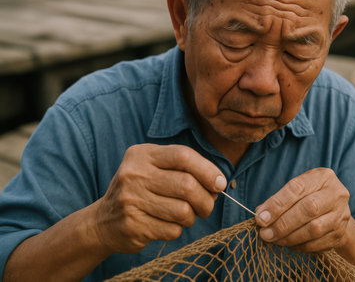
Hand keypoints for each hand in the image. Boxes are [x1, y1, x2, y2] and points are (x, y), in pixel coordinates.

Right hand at [92, 144, 225, 253]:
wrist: (103, 220)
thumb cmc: (141, 190)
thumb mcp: (153, 168)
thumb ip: (183, 168)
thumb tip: (218, 183)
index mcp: (142, 154)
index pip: (183, 156)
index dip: (207, 170)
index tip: (220, 183)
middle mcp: (134, 174)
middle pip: (187, 185)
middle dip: (206, 199)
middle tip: (207, 206)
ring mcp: (131, 201)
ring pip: (183, 211)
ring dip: (191, 217)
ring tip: (184, 215)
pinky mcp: (133, 226)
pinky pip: (172, 230)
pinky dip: (177, 230)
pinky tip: (166, 224)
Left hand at [255, 168, 350, 252]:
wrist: (335, 212)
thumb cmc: (309, 197)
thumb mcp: (297, 190)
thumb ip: (279, 200)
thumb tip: (261, 215)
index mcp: (323, 177)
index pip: (297, 188)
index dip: (277, 204)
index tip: (260, 217)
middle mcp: (336, 194)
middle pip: (309, 209)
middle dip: (283, 223)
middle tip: (265, 233)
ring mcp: (341, 215)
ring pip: (314, 229)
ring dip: (289, 237)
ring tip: (273, 239)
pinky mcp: (340, 234)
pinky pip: (317, 243)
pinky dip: (299, 246)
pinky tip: (287, 244)